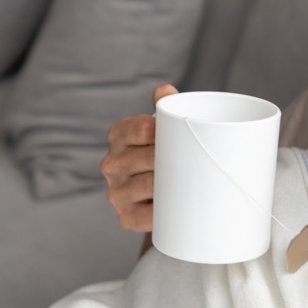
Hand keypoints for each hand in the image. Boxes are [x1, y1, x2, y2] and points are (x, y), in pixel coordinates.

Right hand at [99, 84, 177, 232]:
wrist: (163, 198)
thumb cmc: (166, 155)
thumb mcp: (165, 130)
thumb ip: (166, 108)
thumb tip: (165, 90)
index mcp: (119, 136)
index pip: (137, 129)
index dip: (157, 133)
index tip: (178, 136)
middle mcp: (111, 163)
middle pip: (146, 158)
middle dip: (171, 160)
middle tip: (196, 161)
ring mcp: (116, 192)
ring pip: (147, 185)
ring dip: (170, 184)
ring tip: (191, 182)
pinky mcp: (125, 216)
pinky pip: (146, 216)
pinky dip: (163, 213)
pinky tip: (176, 209)